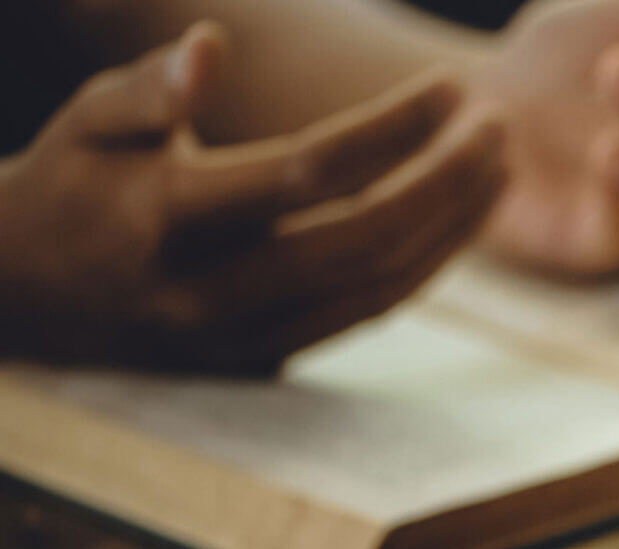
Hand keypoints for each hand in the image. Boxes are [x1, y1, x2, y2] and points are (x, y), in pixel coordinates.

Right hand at [0, 22, 505, 374]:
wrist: (26, 296)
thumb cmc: (74, 180)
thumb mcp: (89, 120)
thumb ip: (150, 86)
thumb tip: (214, 46)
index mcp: (165, 217)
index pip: (310, 171)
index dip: (393, 129)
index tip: (451, 89)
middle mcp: (208, 289)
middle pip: (364, 240)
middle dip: (447, 183)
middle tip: (500, 130)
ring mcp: (240, 338)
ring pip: (379, 290)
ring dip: (453, 229)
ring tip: (498, 168)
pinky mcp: (263, 362)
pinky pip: (366, 314)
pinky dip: (425, 265)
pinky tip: (459, 216)